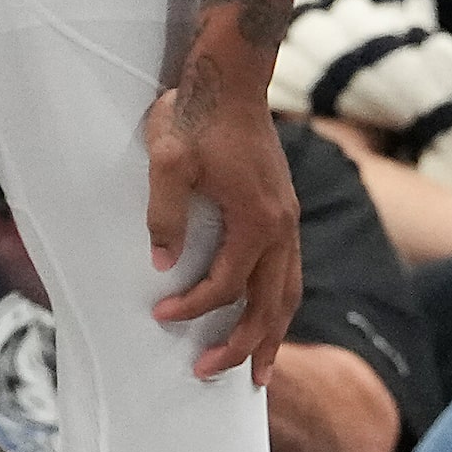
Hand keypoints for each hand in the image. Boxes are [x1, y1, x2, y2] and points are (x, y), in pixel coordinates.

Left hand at [143, 58, 303, 384]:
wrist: (231, 78)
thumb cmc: (195, 116)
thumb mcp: (167, 161)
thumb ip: (164, 214)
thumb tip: (161, 264)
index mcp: (256, 219)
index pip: (226, 284)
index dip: (193, 307)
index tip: (161, 315)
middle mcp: (281, 226)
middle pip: (268, 304)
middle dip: (241, 345)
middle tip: (208, 373)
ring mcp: (287, 219)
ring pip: (288, 293)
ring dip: (273, 335)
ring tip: (259, 373)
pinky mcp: (284, 211)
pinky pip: (290, 271)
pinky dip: (279, 303)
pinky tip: (268, 317)